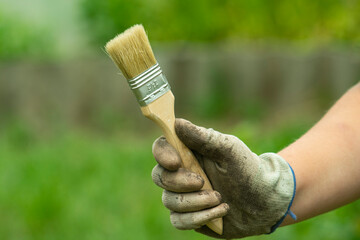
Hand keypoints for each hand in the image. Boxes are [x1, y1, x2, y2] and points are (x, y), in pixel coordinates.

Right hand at [151, 119, 294, 238]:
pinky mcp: (190, 216)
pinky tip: (221, 212)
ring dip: (195, 202)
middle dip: (179, 182)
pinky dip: (199, 218)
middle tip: (202, 182)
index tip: (175, 162)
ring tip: (220, 198)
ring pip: (169, 201)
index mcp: (189, 152)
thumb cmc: (248, 169)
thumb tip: (177, 123)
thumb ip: (204, 138)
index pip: (162, 148)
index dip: (162, 154)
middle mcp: (183, 172)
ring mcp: (185, 195)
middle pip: (159, 176)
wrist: (266, 202)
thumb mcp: (230, 150)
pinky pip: (179, 221)